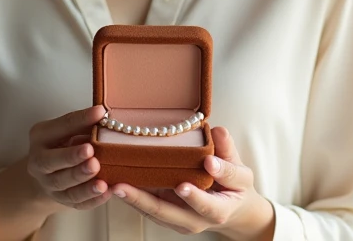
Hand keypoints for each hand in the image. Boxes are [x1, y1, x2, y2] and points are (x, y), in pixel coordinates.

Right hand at [24, 104, 113, 212]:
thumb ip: (83, 123)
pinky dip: (92, 200)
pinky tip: (107, 192)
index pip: (60, 127)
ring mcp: (48, 185)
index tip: (99, 113)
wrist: (48, 172)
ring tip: (102, 182)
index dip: (79, 120)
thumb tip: (102, 113)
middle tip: (92, 156)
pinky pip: (76, 203)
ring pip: (64, 187)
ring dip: (84, 185)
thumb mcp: (67, 129)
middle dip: (72, 159)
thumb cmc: (62, 144)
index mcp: (40, 137)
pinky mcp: (61, 201)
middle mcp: (39, 163)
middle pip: (52, 163)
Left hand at [110, 126, 273, 239]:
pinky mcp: (167, 216)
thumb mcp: (242, 173)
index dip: (194, 196)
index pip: (206, 205)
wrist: (233, 211)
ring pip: (151, 212)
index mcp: (218, 210)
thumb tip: (218, 131)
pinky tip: (114, 182)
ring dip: (129, 199)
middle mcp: (195, 220)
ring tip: (111, 183)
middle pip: (166, 213)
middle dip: (142, 200)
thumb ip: (228, 153)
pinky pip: (147, 207)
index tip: (182, 185)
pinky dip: (131, 197)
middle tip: (122, 186)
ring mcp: (178, 221)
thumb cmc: (236, 189)